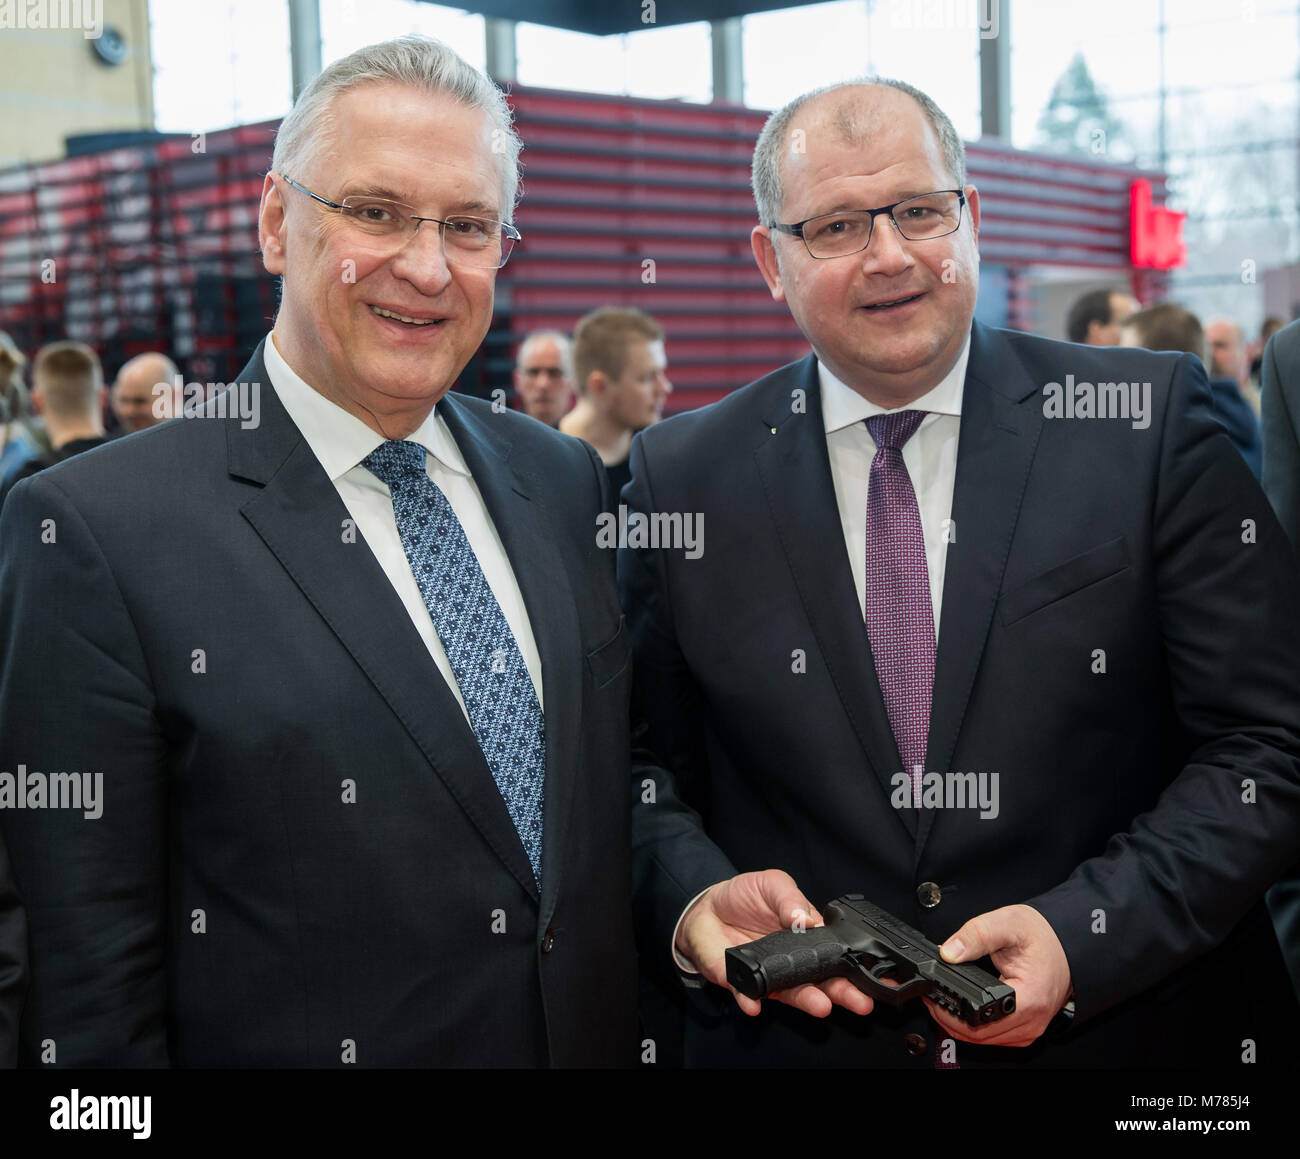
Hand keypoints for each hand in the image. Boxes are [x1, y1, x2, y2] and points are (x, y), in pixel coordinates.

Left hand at [676, 869, 873, 1018]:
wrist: (708, 905)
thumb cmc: (745, 895)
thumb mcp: (773, 884)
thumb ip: (792, 899)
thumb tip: (809, 920)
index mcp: (807, 938)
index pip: (834, 955)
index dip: (853, 967)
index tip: (873, 974)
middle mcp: (793, 962)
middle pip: (822, 982)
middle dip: (843, 994)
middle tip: (861, 1001)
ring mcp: (769, 974)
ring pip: (792, 994)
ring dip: (807, 1002)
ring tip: (821, 1006)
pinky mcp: (741, 981)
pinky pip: (748, 994)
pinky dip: (751, 999)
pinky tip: (755, 1004)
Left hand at [923, 903, 1071, 1046]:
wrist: (1066, 944)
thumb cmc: (1042, 936)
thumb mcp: (1007, 923)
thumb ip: (975, 936)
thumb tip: (948, 952)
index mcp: (1029, 998)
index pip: (980, 1022)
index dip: (950, 1012)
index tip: (933, 995)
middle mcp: (1032, 1021)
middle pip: (978, 1037)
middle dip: (948, 1019)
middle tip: (930, 996)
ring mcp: (1030, 1028)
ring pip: (984, 1041)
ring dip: (959, 1026)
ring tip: (943, 1000)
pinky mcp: (1025, 1028)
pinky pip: (994, 1037)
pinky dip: (974, 1027)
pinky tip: (962, 1010)